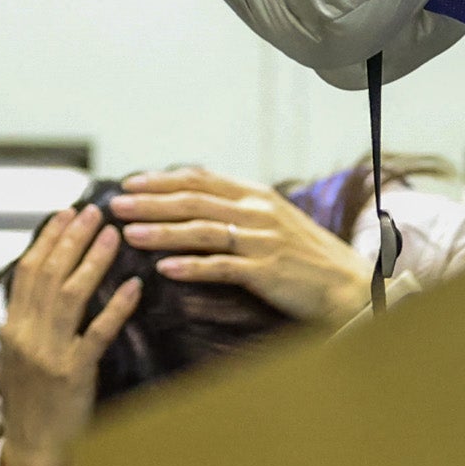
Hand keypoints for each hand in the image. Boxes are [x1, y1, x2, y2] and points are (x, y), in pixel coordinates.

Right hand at [0, 204, 140, 465]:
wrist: (33, 449)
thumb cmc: (29, 405)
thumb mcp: (15, 361)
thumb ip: (21, 328)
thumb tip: (24, 299)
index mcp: (12, 329)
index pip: (27, 272)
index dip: (47, 239)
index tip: (65, 213)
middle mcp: (26, 336)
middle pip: (48, 274)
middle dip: (71, 238)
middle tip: (94, 211)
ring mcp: (49, 354)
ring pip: (70, 295)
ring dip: (92, 261)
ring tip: (112, 235)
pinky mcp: (74, 374)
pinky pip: (98, 332)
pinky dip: (117, 306)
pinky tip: (134, 286)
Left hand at [110, 168, 372, 322]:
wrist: (349, 285)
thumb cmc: (309, 257)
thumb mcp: (275, 221)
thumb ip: (240, 210)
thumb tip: (200, 203)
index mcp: (257, 196)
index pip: (201, 179)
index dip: (162, 180)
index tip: (131, 182)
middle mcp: (257, 212)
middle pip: (193, 201)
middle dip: (149, 203)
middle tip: (115, 205)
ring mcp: (262, 241)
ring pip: (201, 231)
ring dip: (160, 232)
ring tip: (128, 235)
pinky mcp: (267, 272)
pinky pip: (221, 267)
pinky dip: (191, 267)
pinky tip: (163, 270)